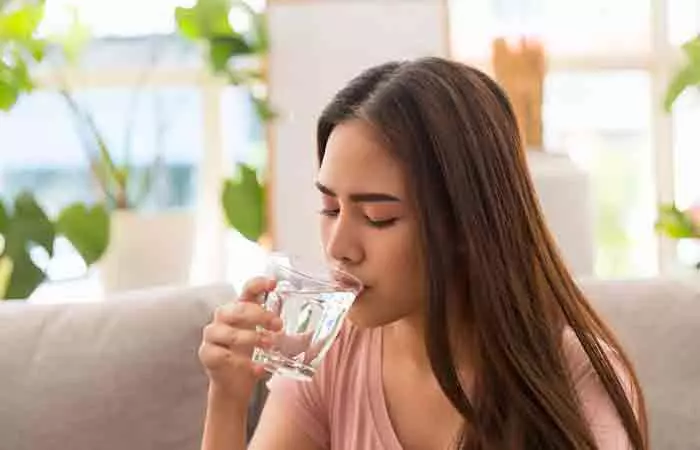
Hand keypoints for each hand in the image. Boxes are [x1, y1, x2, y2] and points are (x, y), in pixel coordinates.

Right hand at [198, 277, 281, 405]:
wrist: (234, 385)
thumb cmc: (252, 356)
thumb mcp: (270, 342)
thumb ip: (288, 336)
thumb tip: (314, 333)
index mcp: (240, 309)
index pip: (247, 290)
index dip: (259, 284)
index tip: (273, 283)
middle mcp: (223, 318)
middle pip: (238, 309)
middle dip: (260, 315)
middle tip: (278, 325)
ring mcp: (212, 335)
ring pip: (229, 332)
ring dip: (252, 337)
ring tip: (269, 345)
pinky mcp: (207, 354)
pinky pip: (224, 355)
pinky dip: (243, 362)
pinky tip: (258, 368)